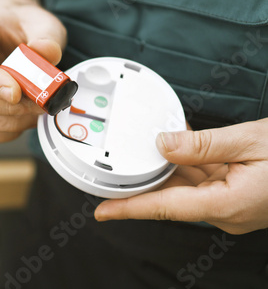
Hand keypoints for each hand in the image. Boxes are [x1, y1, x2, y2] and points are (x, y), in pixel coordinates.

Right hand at [0, 4, 65, 142]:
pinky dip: (5, 132)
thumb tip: (45, 53)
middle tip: (39, 104)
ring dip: (9, 121)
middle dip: (7, 106)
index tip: (16, 92)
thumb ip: (46, 37)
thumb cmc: (23, 26)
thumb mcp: (42, 22)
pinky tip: (25, 120)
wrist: (16, 32)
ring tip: (37, 111)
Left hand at [95, 118, 267, 233]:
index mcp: (227, 204)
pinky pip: (203, 184)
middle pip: (171, 199)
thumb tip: (163, 144)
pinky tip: (175, 152)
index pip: (165, 207)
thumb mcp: (250, 141)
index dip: (130, 210)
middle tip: (114, 172)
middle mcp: (225, 212)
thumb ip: (203, 144)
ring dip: (166, 172)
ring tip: (143, 155)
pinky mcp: (236, 198)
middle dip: (143, 184)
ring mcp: (231, 207)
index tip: (102, 212)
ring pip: (186, 190)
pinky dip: (187, 168)